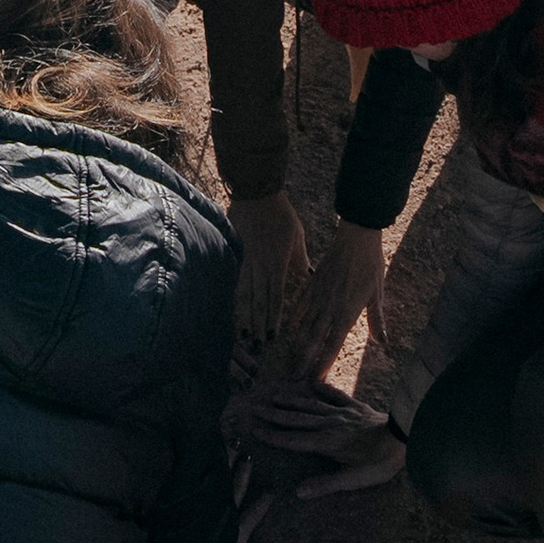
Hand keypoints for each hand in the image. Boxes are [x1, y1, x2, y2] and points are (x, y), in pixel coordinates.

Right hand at [232, 193, 310, 340]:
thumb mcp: (297, 237)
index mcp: (276, 263)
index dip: (273, 318)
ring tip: (243, 338)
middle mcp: (259, 267)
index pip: (274, 297)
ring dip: (244, 319)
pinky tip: (235, 315)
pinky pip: (238, 284)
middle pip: (258, 302)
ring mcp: (247, 263)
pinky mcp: (239, 258)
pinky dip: (237, 302)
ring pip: (244, 297)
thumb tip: (308, 276)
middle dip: (257, 326)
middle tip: (256, 348)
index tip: (272, 337)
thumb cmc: (281, 215)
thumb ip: (300, 260)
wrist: (256, 194)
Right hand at [281, 224, 387, 381]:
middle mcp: (329, 308)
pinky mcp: (311, 284)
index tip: (315, 381)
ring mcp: (317, 296)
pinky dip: (292, 320)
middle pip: (313, 341)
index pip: (332, 345)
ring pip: (302, 327)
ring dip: (295, 347)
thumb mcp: (377, 294)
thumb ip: (376, 320)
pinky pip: (298, 306)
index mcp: (346, 312)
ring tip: (288, 363)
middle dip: (303, 362)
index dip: (322, 364)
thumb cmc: (370, 265)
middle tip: (293, 380)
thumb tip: (383, 343)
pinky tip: (286, 331)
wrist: (356, 237)